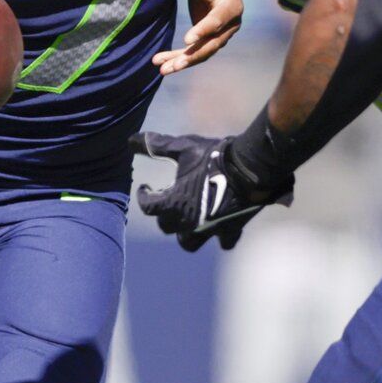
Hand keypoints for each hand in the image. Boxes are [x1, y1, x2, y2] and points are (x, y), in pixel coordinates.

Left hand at [130, 131, 292, 250]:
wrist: (251, 168)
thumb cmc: (214, 157)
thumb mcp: (184, 146)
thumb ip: (156, 145)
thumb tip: (131, 139)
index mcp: (173, 203)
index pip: (147, 206)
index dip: (143, 196)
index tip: (145, 187)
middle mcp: (187, 221)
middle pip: (166, 226)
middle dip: (163, 214)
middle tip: (168, 201)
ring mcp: (208, 229)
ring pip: (188, 243)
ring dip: (185, 234)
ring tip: (188, 221)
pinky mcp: (230, 230)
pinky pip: (223, 242)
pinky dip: (220, 236)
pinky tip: (218, 227)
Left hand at [154, 0, 243, 74]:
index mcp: (232, 5)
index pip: (218, 21)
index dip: (204, 30)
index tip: (187, 40)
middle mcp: (230, 23)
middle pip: (212, 44)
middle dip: (193, 56)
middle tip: (175, 65)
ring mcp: (220, 33)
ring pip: (202, 52)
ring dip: (183, 62)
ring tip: (163, 69)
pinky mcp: (207, 37)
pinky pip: (193, 51)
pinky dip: (177, 57)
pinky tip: (160, 61)